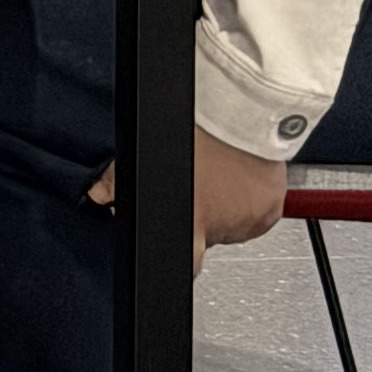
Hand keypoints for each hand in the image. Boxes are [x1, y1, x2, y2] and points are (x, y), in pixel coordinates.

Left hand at [88, 133, 291, 273]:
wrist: (243, 107)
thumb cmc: (199, 126)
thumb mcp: (147, 151)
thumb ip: (119, 181)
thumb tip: (101, 196)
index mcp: (189, 224)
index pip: (182, 265)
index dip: (176, 252)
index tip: (175, 236)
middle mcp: (220, 228)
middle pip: (206, 237)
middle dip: (199, 216)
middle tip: (197, 183)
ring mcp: (248, 219)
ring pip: (231, 224)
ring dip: (225, 207)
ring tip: (219, 173)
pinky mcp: (270, 208)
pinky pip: (257, 212)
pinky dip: (249, 198)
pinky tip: (238, 173)